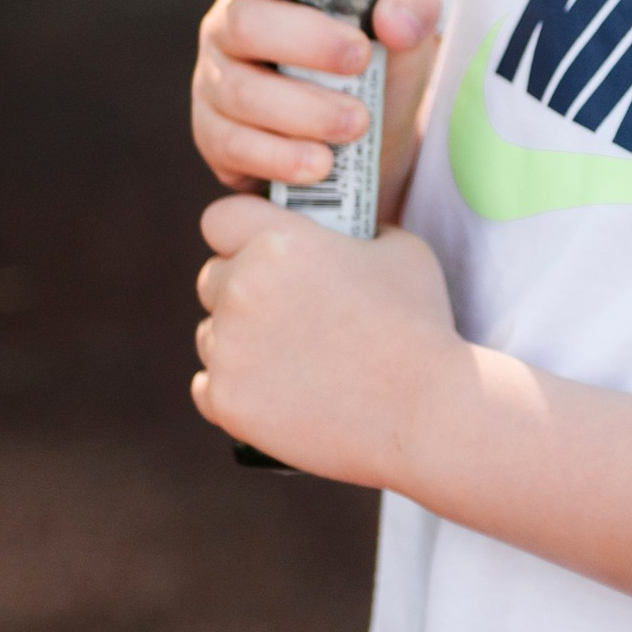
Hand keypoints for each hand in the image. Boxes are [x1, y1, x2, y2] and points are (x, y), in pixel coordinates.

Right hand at [192, 0, 439, 221]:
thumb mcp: (408, 31)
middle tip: (360, 61)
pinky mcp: (215, 137)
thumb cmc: (378, 66)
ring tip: (357, 123)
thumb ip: (413, 7)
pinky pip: (234, 145)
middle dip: (307, 43)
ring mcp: (216, 81)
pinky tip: (322, 163)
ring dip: (304, 109)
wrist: (373, 146)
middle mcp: (231, 25)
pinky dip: (282, 157)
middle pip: (244, 22)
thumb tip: (393, 22)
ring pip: (240, 90)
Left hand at [193, 192, 463, 482]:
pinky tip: (275, 391)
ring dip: (238, 341)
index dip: (242, 231)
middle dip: (241, 289)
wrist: (424, 412)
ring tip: (291, 358)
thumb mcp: (400, 250)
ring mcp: (229, 349)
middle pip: (212, 278)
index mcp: (277, 242)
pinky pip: (208, 387)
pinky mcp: (228, 402)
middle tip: (286, 310)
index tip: (263, 248)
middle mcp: (241, 289)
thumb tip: (345, 233)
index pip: (221, 219)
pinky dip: (236, 390)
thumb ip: (358, 231)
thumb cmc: (419, 326)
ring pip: (211, 334)